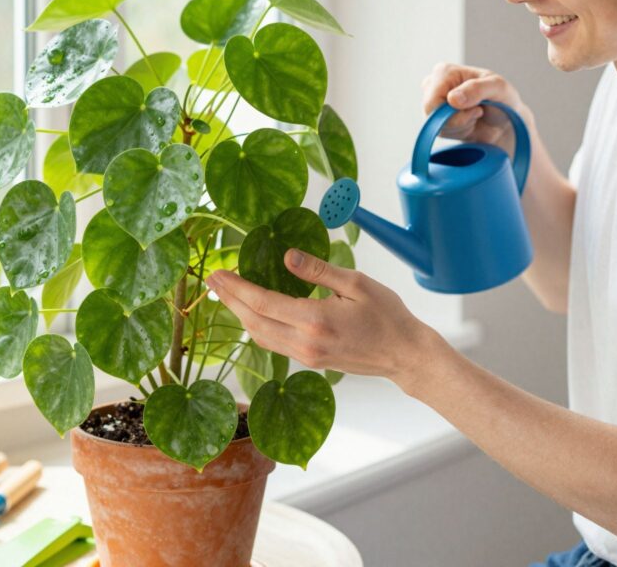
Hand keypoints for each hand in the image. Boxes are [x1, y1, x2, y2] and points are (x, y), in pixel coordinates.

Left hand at [206, 249, 433, 381]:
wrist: (405, 355)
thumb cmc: (387, 316)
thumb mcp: (356, 283)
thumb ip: (318, 270)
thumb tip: (286, 256)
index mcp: (315, 320)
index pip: (263, 303)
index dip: (236, 288)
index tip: (218, 274)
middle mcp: (305, 342)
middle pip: (254, 321)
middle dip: (229, 300)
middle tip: (211, 281)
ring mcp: (306, 356)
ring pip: (261, 336)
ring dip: (240, 314)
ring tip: (225, 294)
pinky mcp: (311, 361)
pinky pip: (274, 343)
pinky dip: (257, 326)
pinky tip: (253, 313)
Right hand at [421, 63, 533, 157]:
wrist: (506, 120)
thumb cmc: (503, 99)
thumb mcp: (498, 88)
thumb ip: (477, 89)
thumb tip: (452, 99)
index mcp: (445, 71)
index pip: (432, 101)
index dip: (453, 112)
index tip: (477, 109)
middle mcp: (434, 84)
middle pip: (431, 114)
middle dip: (458, 120)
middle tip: (478, 112)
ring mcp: (434, 101)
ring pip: (437, 126)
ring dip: (461, 126)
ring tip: (476, 115)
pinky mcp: (437, 118)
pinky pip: (441, 133)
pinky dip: (459, 132)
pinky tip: (470, 122)